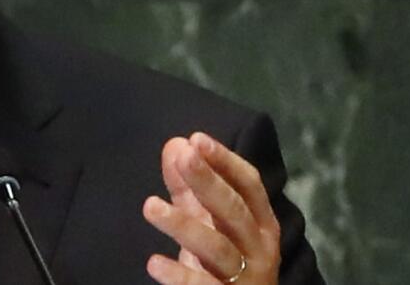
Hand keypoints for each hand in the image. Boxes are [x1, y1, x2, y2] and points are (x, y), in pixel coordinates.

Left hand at [142, 132, 280, 283]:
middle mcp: (258, 247)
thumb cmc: (225, 262)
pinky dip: (179, 277)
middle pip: (235, 210)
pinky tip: (154, 263)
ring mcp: (245, 277)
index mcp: (260, 222)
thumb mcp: (209, 221)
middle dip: (210, 182)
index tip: (197, 139)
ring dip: (184, 225)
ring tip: (150, 205)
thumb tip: (175, 145)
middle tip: (184, 158)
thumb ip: (190, 186)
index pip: (248, 185)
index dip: (225, 161)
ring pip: (218, 248)